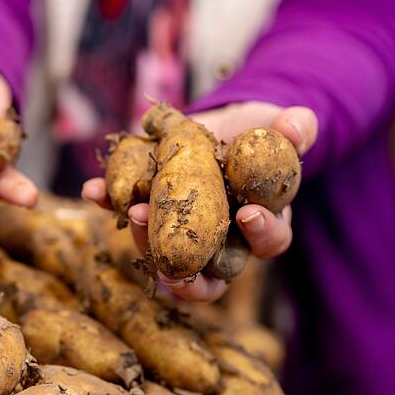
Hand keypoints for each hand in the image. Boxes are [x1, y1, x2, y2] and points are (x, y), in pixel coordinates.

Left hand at [82, 102, 317, 301]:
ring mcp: (179, 230)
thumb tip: (300, 123)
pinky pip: (126, 212)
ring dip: (146, 237)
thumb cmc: (256, 135)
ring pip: (164, 251)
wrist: (219, 124)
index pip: (267, 242)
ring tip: (134, 213)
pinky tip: (94, 191)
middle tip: (176, 259)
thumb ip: (293, 130)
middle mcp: (219, 239)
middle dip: (190, 268)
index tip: (248, 214)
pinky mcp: (147, 209)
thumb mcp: (277, 128)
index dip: (261, 234)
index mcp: (258, 225)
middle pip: (208, 271)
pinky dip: (108, 202)